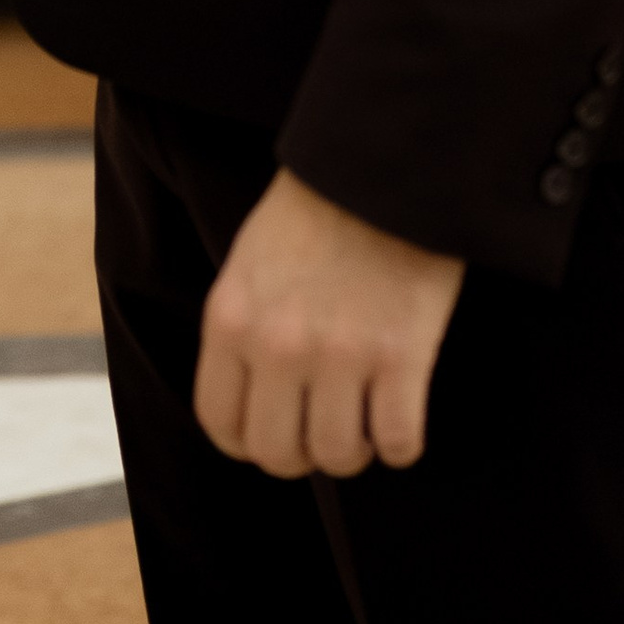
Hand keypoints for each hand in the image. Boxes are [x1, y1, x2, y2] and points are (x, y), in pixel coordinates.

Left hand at [194, 168, 464, 479]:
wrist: (381, 167)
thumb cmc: (315, 212)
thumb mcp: (249, 266)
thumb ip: (242, 332)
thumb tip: (252, 402)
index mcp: (231, 321)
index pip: (222, 424)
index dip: (250, 443)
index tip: (277, 433)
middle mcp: (276, 346)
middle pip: (279, 453)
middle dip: (303, 455)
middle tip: (326, 429)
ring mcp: (340, 355)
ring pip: (340, 455)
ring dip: (355, 449)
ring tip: (365, 419)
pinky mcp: (401, 356)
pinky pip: (398, 442)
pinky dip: (401, 443)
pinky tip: (400, 415)